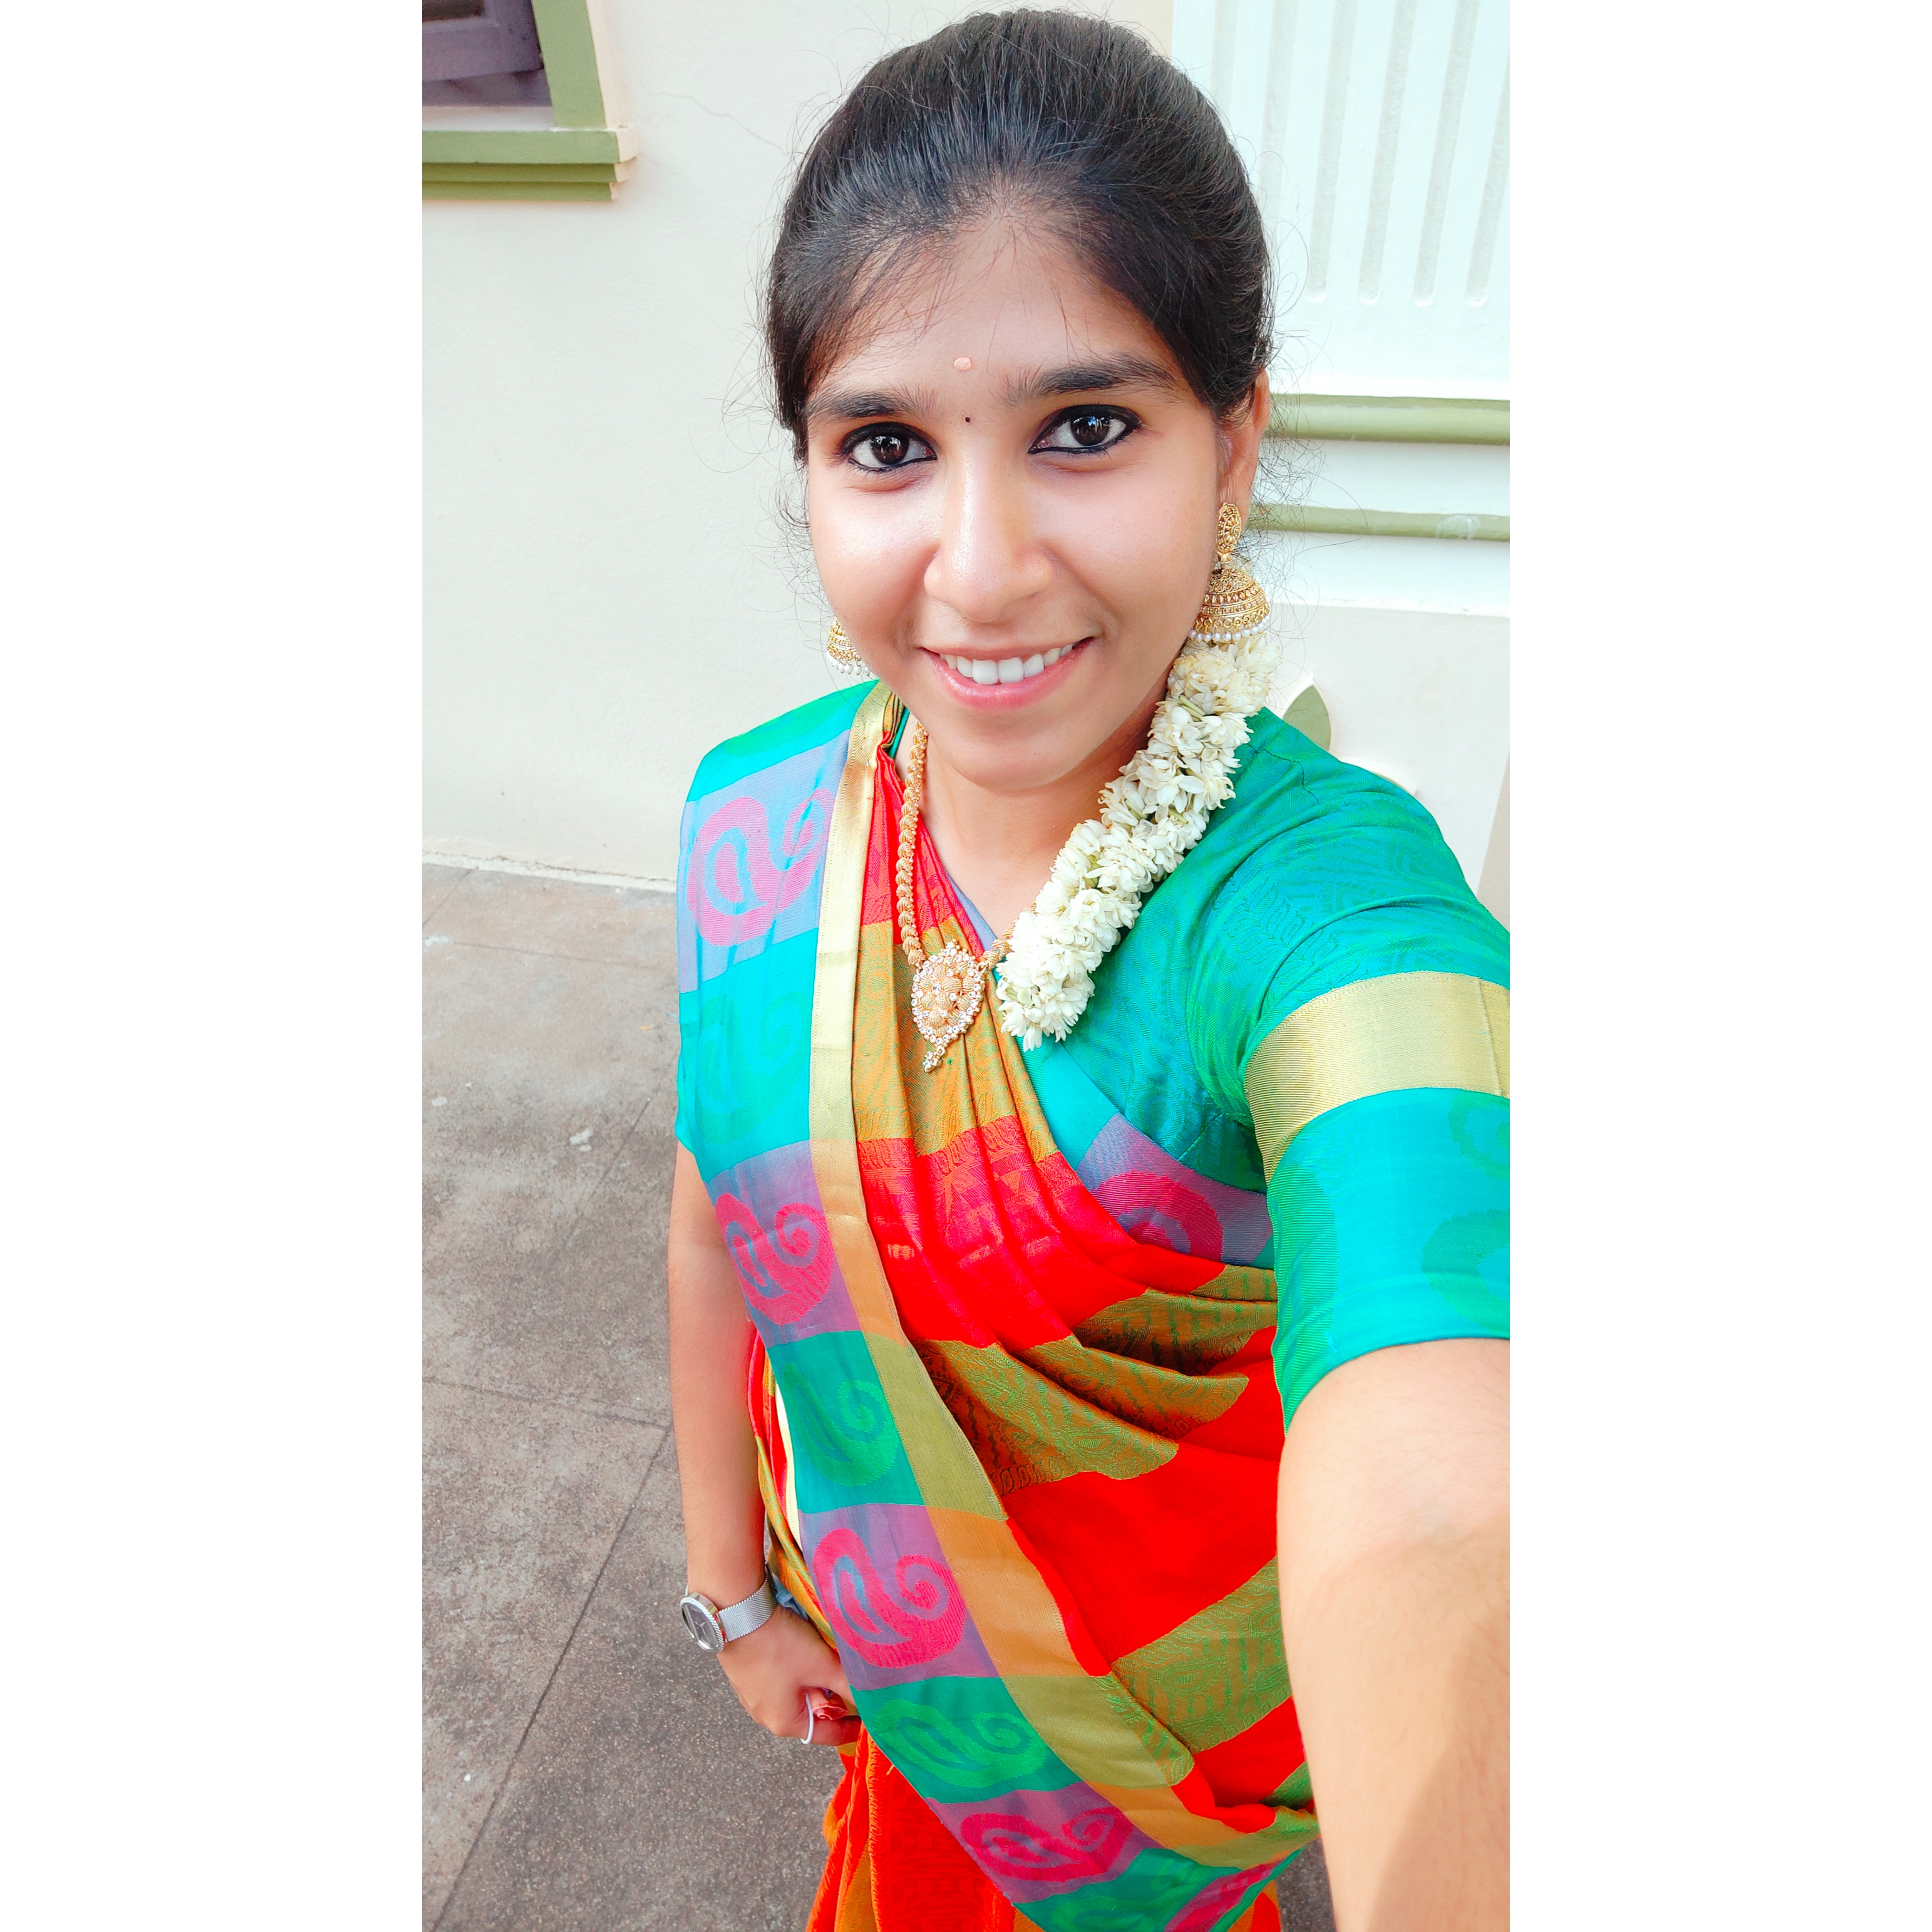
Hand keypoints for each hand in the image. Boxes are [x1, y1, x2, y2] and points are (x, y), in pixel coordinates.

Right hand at [717, 1605, 861, 1747]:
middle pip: (811, 1713)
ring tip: (828, 1660)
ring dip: (815, 1681)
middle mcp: (765, 1714)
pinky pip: (781, 1679)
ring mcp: (753, 1694)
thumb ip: (847, 1685)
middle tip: (849, 1680)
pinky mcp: (748, 1673)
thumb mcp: (821, 1665)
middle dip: (832, 1698)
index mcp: (784, 1722)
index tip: (869, 1717)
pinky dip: (798, 1671)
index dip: (851, 1726)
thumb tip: (869, 1698)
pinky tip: (804, 1650)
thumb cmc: (778, 1645)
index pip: (828, 1734)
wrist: (738, 1613)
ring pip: (796, 1694)